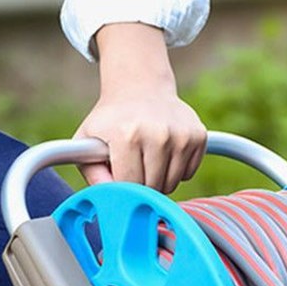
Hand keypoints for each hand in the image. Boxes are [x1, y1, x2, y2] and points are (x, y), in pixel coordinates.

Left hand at [74, 23, 206, 193]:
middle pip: (152, 187)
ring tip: (147, 158)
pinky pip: (187, 174)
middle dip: (141, 184)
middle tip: (132, 164)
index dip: (122, 185)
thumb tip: (111, 198)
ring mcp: (181, 135)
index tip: (117, 174)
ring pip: (172, 184)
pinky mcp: (198, 136)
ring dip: (159, 179)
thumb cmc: (111, 119)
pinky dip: (176, 170)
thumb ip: (92, 172)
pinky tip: (164, 152)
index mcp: (128, 135)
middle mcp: (158, 134)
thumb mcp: (87, 139)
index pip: (129, 185)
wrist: (140, 87)